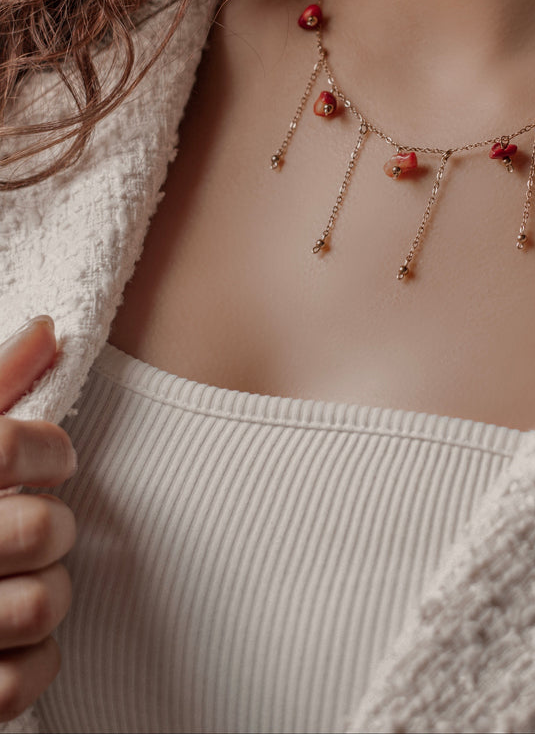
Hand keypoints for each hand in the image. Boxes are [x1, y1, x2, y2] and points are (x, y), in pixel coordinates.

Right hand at [0, 317, 75, 721]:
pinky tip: (7, 641)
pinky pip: (25, 680)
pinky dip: (33, 662)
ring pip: (43, 604)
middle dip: (53, 525)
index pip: (7, 447)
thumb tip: (48, 328)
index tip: (50, 458)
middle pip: (40, 530)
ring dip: (48, 593)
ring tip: (18, 583)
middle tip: (35, 525)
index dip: (50, 450)